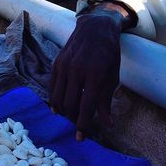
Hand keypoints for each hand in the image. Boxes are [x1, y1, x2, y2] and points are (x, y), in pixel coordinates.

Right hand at [49, 5, 126, 137]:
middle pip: (69, 105)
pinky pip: (52, 88)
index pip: (86, 107)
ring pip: (57, 98)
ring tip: (69, 116)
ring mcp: (64, 66)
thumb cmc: (108, 54)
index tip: (81, 137)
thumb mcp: (113, 77)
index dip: (83, 125)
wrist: (95, 28)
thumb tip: (106, 124)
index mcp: (95, 75)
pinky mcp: (56, 64)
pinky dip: (55, 99)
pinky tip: (60, 105)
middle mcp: (77, 71)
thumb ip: (106, 102)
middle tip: (77, 125)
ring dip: (62, 111)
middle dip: (72, 119)